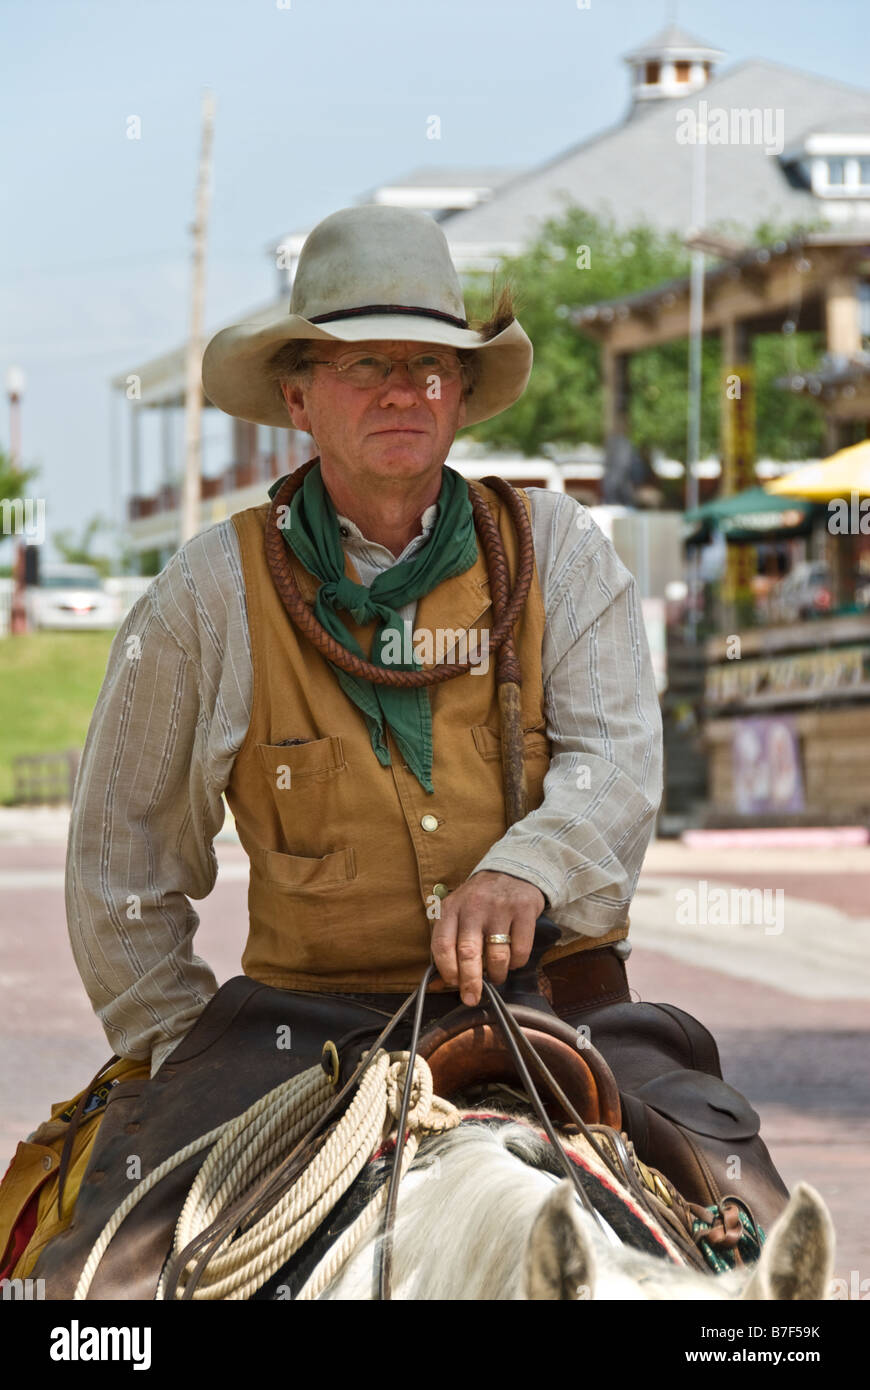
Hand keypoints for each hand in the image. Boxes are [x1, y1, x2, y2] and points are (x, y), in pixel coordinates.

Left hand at [429, 870, 545, 1005]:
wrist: (513, 871)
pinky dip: (516, 963)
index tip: (453, 983)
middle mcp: (474, 906)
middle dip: (470, 982)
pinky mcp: (524, 910)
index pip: (442, 944)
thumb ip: (448, 943)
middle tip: (472, 998)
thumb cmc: (480, 900)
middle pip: (468, 953)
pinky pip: (520, 950)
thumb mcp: (458, 912)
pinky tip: (512, 961)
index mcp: (452, 907)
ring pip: (496, 955)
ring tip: (496, 977)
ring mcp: (500, 907)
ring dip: (496, 974)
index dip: (446, 970)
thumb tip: (438, 984)